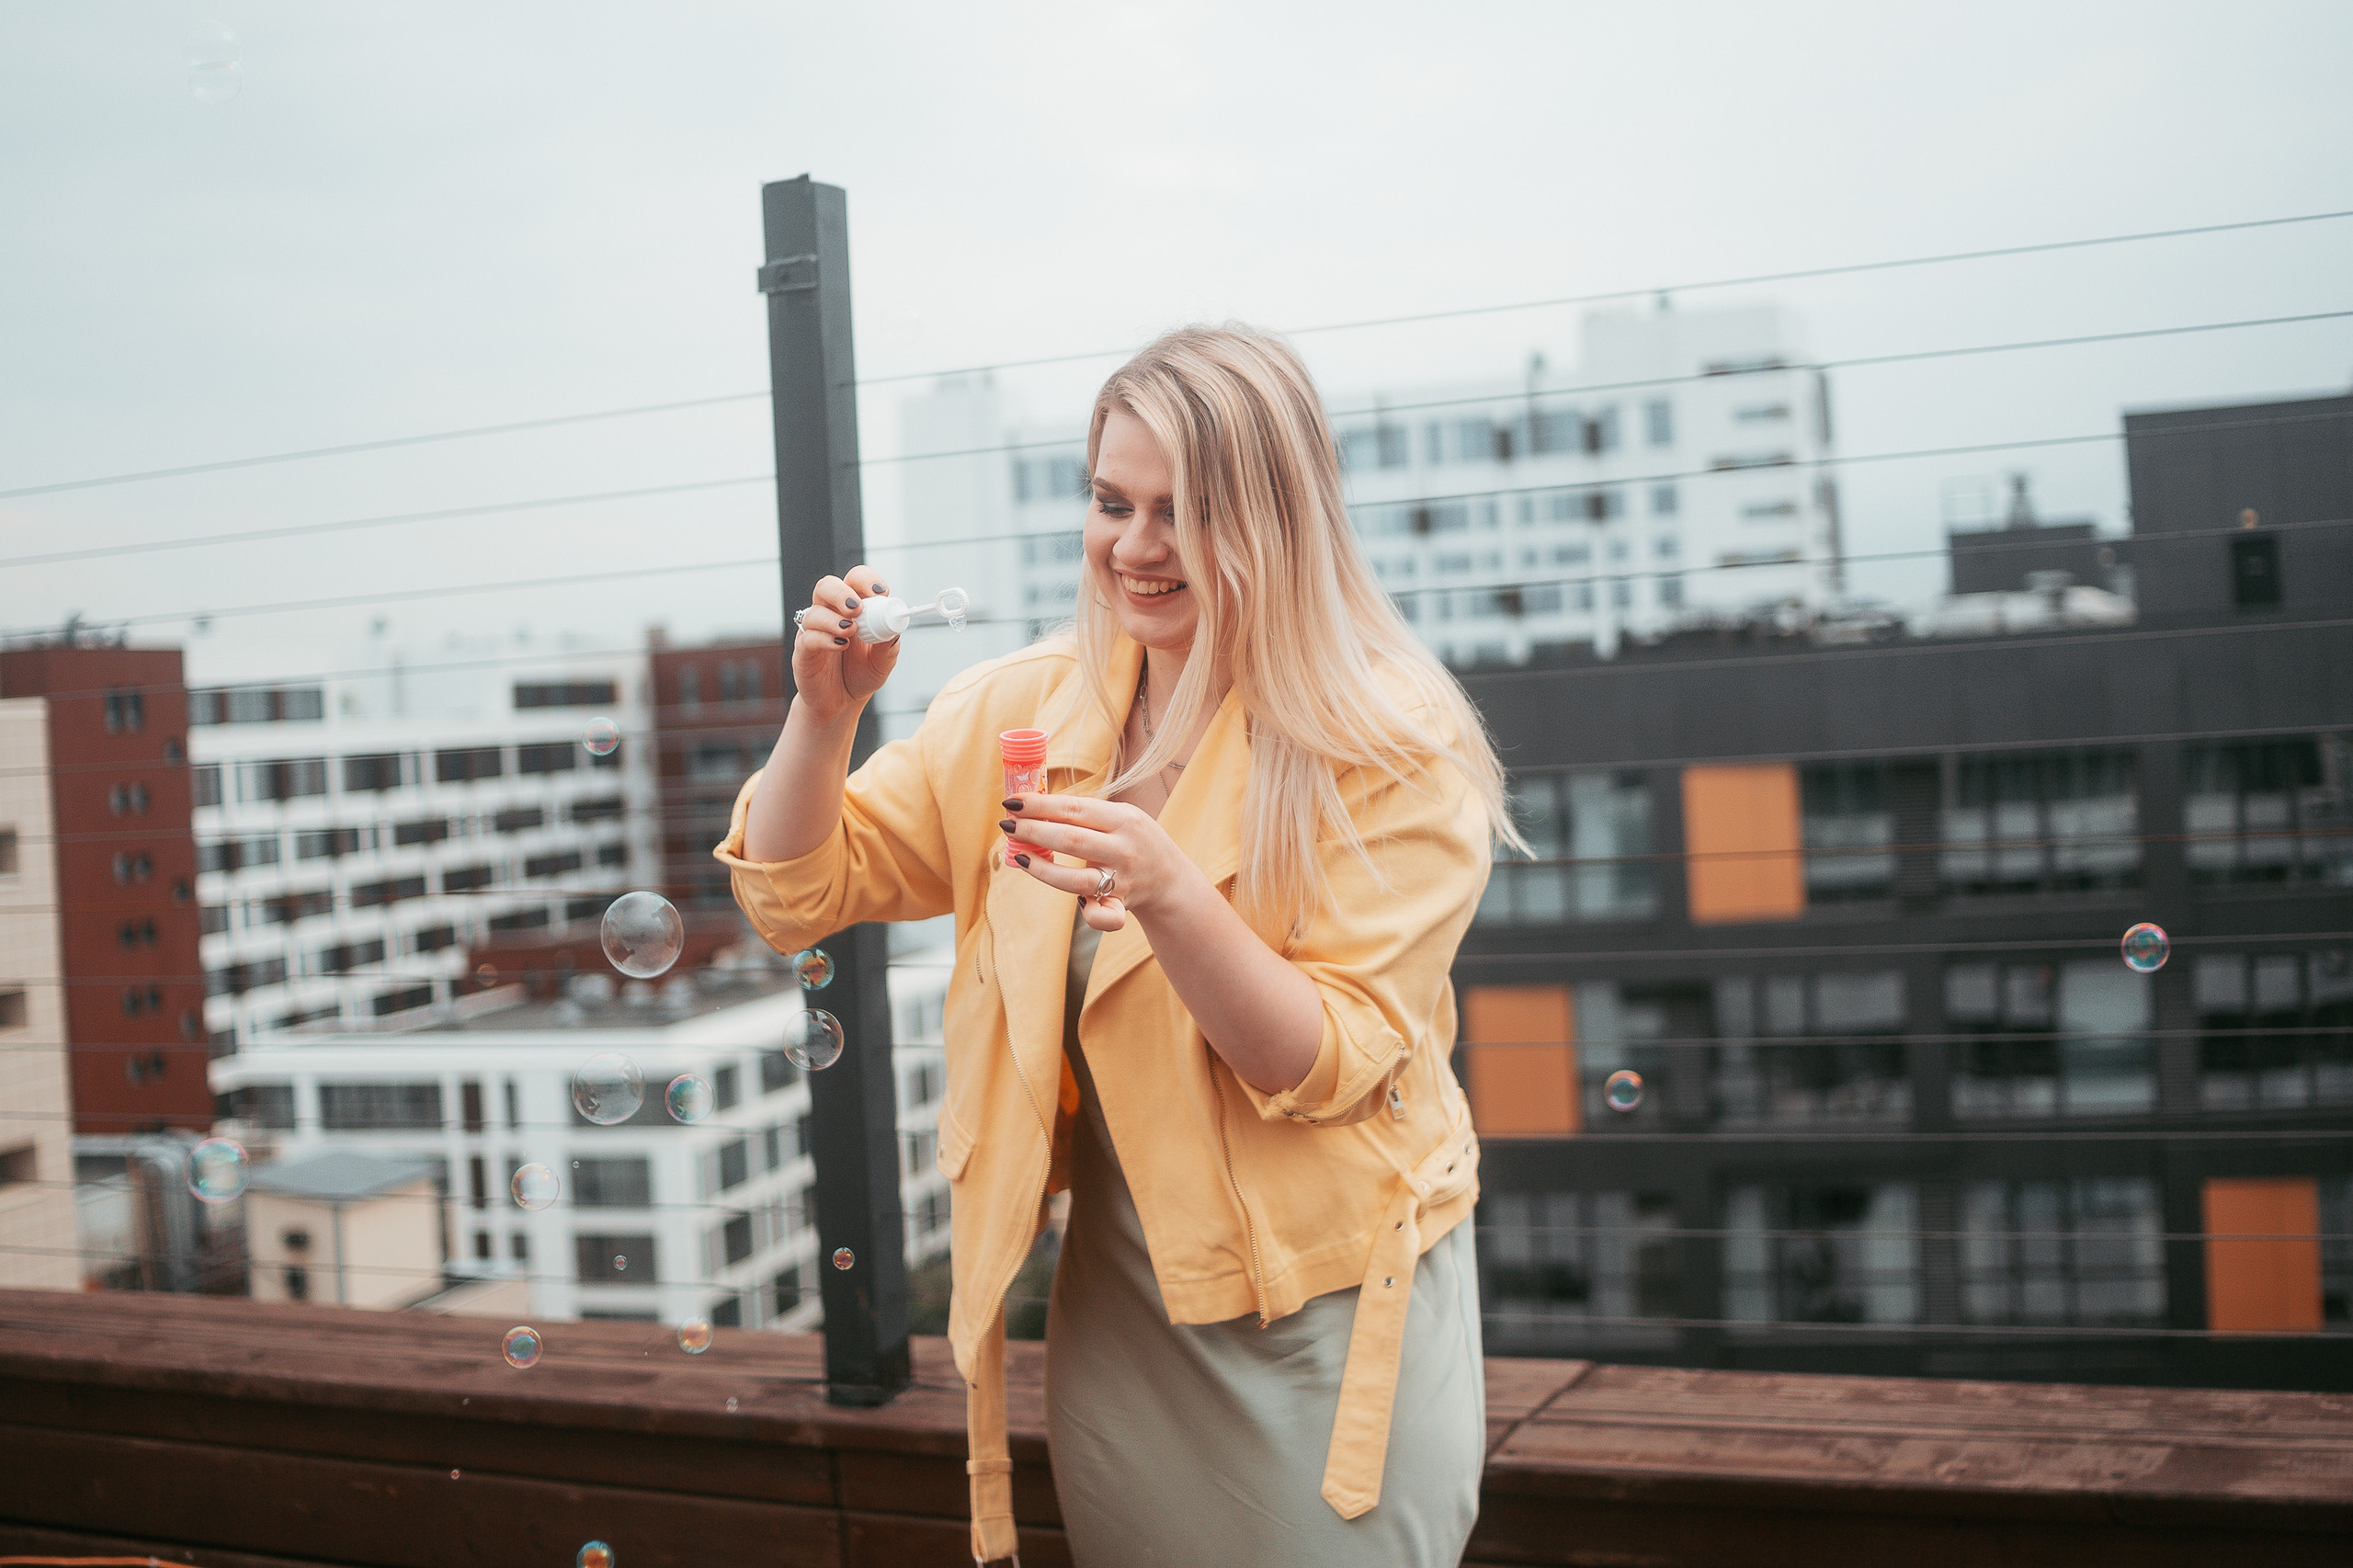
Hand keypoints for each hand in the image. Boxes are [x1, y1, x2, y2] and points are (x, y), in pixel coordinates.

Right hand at [791, 566, 896, 723]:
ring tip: (850, 632)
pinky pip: (807, 637)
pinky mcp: (803, 650)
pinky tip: (840, 645)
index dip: (866, 580)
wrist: (841, 703)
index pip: (855, 580)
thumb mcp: (884, 661)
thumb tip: (895, 623)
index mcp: (853, 608)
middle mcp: (830, 613)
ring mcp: (814, 631)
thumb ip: (890, 642)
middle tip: (856, 608)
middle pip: (826, 586)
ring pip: (814, 612)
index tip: (881, 592)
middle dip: (841, 592)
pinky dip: (824, 638)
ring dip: (833, 619)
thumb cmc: (862, 674)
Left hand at [1001, 793, 1197, 932]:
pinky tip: (1075, 904)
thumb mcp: (1121, 816)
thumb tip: (1033, 806)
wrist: (1169, 880)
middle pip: (1071, 839)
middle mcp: (1124, 849)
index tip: (1012, 801)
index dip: (1040, 804)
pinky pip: (1104, 916)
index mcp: (1124, 819)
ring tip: (1017, 856)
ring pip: (1075, 879)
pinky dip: (1089, 913)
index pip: (1074, 808)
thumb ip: (1084, 813)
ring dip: (1041, 868)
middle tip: (1007, 825)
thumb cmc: (1133, 840)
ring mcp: (1122, 880)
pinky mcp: (1120, 906)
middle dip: (1033, 831)